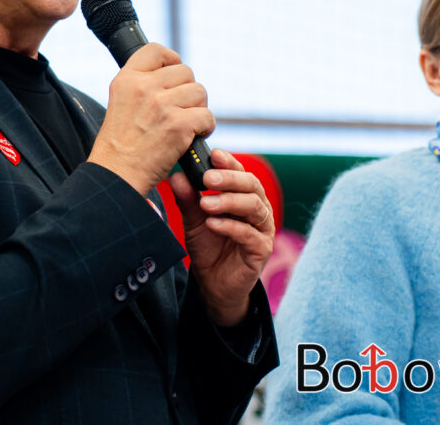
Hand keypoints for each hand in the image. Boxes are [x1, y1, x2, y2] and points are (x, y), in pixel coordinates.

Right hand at [88, 44, 214, 195]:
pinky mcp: (178, 124)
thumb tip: (173, 73)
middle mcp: (144, 87)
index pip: (157, 50)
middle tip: (180, 110)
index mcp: (127, 79)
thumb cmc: (121, 145)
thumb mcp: (121, 103)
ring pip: (199, 92)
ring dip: (198, 109)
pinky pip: (207, 116)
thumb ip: (142, 85)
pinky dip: (206, 128)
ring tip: (187, 124)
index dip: (172, 60)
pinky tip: (194, 136)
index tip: (174, 78)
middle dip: (188, 92)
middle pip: (185, 72)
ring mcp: (162, 105)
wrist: (117, 174)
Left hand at [170, 148, 274, 325]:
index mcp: (244, 197)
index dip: (230, 162)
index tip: (213, 154)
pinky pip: (249, 234)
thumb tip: (176, 176)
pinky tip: (213, 224)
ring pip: (254, 206)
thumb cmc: (208, 246)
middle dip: (229, 178)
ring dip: (228, 201)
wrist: (213, 284)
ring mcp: (263, 230)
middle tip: (206, 177)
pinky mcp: (261, 250)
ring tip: (205, 203)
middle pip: (252, 185)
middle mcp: (258, 210)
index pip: (242, 173)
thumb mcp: (193, 220)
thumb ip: (188, 199)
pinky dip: (230, 226)